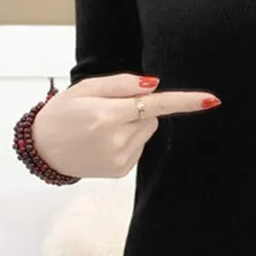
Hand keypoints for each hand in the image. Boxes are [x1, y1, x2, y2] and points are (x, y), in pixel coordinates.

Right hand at [31, 73, 220, 178]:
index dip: (186, 101)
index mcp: (107, 115)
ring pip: (146, 131)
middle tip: (106, 110)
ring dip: (132, 125)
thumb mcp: (86, 88)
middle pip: (150, 116)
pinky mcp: (121, 170)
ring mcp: (120, 158)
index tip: (212, 100)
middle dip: (136, 109)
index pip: (155, 104)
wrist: (43, 149)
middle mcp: (116, 140)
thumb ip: (121, 84)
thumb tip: (153, 85)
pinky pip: (138, 147)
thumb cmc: (63, 112)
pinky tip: (104, 141)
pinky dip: (127, 140)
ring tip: (102, 126)